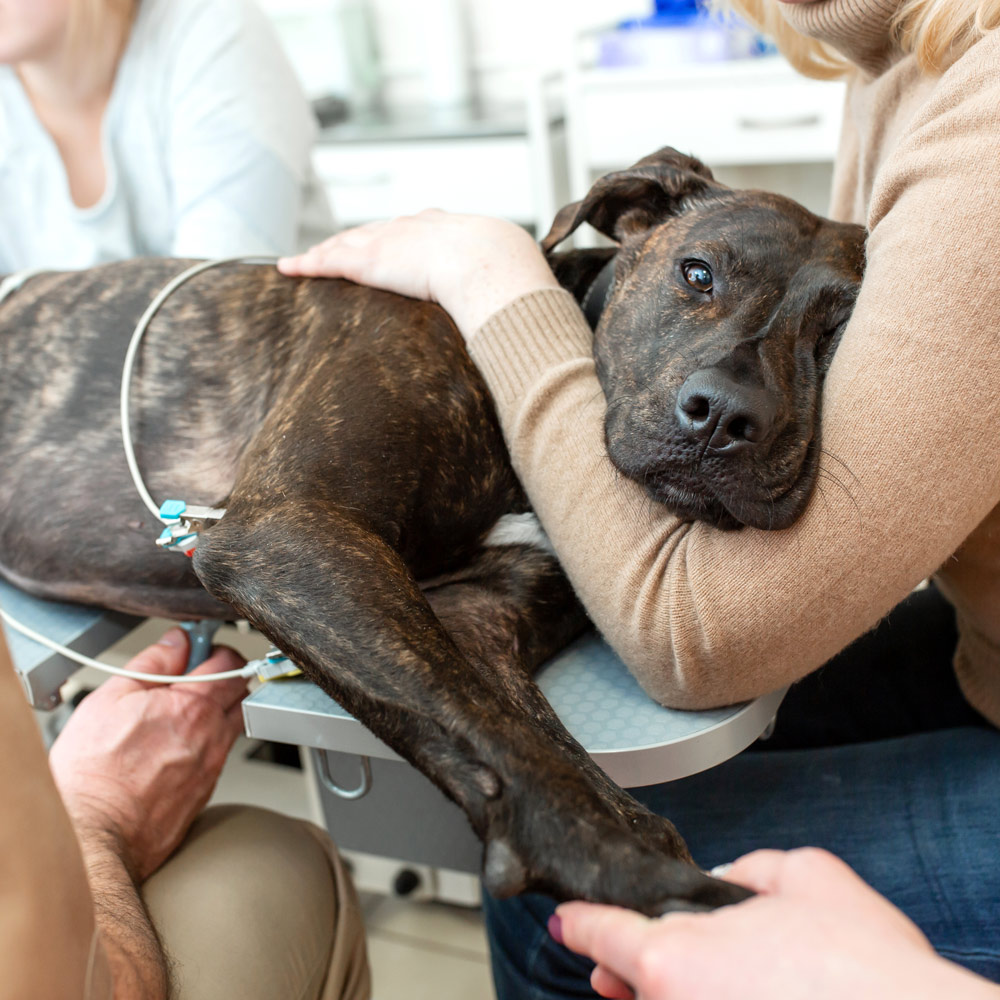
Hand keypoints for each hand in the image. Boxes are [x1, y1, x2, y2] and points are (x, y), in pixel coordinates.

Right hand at [49, 628, 246, 880]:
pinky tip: (171, 748)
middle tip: (187, 680)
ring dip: (213, 713)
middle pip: (239, 693)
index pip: (230, 662)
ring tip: (174, 716)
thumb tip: (176, 642)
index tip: (197, 648)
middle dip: (221, 678)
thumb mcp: (111, 698)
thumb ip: (152, 662)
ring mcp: (212, 768)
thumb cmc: (92, 774)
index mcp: (194, 708)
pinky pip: (216, 757)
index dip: (214, 649)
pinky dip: (203, 744)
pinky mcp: (204, 794)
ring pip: (230, 726)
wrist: (90, 836)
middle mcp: (213, 737)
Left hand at [277, 210, 560, 337]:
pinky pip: (331, 259)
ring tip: (306, 260)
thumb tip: (538, 329)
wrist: (495, 269)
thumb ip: (515, 300)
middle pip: (379, 230)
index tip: (393, 246)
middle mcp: (419, 227)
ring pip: (349, 241)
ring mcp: (393, 240)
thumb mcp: (518, 283)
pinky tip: (289, 268)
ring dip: (327, 251)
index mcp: (455, 230)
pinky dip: (308, 263)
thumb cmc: (514, 280)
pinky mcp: (370, 259)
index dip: (402, 239)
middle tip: (341, 248)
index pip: (420, 231)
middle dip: (359, 239)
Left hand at [554, 848, 998, 999]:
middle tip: (645, 961)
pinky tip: (745, 989)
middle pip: (634, 981)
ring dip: (676, 990)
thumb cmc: (864, 967)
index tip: (568, 920)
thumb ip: (751, 869)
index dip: (582, 923)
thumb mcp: (809, 875)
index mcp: (675, 956)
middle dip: (634, 968)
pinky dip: (707, 997)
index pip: (603, 935)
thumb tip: (728, 879)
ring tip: (720, 977)